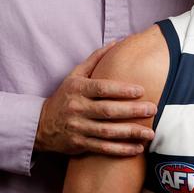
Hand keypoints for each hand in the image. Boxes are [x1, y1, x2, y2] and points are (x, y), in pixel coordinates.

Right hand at [34, 42, 156, 155]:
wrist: (40, 124)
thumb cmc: (64, 96)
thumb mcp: (74, 75)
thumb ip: (95, 59)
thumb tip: (117, 42)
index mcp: (78, 89)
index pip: (102, 88)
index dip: (122, 90)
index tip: (141, 90)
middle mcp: (77, 108)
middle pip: (108, 111)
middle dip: (132, 111)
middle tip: (153, 109)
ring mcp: (78, 128)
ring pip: (107, 132)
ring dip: (130, 133)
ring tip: (150, 132)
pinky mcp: (79, 144)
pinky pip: (103, 148)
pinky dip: (120, 149)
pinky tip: (137, 148)